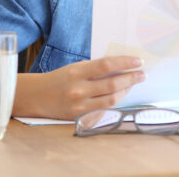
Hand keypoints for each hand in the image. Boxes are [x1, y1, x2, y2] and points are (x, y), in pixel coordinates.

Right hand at [19, 56, 145, 119]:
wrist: (37, 96)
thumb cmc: (60, 79)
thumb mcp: (76, 68)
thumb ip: (96, 68)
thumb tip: (122, 66)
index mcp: (77, 72)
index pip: (107, 65)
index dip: (125, 63)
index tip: (138, 61)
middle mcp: (78, 90)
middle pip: (113, 84)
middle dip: (132, 78)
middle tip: (142, 74)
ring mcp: (79, 106)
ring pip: (111, 99)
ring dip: (126, 91)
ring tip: (133, 84)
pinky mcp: (80, 118)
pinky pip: (103, 111)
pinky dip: (114, 103)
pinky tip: (120, 96)